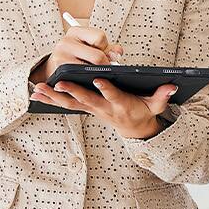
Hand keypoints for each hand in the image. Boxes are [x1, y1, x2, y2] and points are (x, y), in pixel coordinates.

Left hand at [30, 77, 175, 138]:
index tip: (98, 79)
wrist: (134, 129)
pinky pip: (65, 105)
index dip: (106, 89)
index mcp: (121, 105)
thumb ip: (162, 96)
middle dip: (72, 92)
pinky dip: (50, 100)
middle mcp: (103, 108)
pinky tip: (36, 94)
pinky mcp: (85, 109)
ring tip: (39, 89)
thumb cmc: (143, 112)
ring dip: (54, 97)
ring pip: (71, 104)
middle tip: (58, 83)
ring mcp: (92, 109)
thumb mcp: (155, 106)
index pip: (113, 95)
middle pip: (86, 100)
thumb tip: (172, 85)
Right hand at [31, 25, 123, 83]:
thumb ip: (109, 49)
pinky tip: (88, 80)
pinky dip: (88, 80)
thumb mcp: (91, 47)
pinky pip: (81, 77)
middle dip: (105, 65)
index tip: (101, 52)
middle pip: (97, 56)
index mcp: (75, 32)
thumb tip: (118, 53)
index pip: (100, 37)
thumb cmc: (77, 56)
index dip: (105, 47)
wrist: (54, 68)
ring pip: (90, 69)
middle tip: (105, 69)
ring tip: (96, 74)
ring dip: (97, 74)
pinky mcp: (59, 71)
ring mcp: (60, 56)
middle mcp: (65, 41)